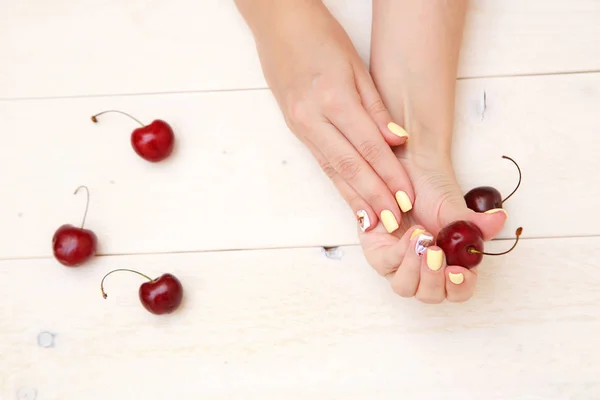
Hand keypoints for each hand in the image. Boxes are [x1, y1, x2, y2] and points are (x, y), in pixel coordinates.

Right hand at [247, 1, 413, 232]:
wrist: (278, 26)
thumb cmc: (320, 37)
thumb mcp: (356, 67)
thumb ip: (375, 108)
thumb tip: (397, 141)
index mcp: (333, 99)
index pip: (368, 147)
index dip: (389, 175)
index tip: (406, 197)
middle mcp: (313, 118)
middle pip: (350, 166)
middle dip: (374, 196)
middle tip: (393, 221)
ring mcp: (301, 126)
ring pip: (333, 170)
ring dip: (355, 198)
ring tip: (373, 221)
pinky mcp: (295, 129)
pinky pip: (321, 162)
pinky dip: (339, 184)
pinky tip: (351, 198)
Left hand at [358, 150, 507, 302]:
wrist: (407, 172)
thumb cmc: (432, 192)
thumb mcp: (455, 208)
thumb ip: (475, 222)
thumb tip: (500, 220)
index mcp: (451, 265)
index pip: (458, 292)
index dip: (459, 288)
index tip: (459, 272)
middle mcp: (425, 271)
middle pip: (429, 295)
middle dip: (432, 278)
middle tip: (435, 252)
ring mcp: (400, 265)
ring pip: (405, 287)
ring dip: (414, 267)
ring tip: (421, 237)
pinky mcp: (379, 254)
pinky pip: (386, 264)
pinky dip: (399, 252)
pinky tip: (409, 235)